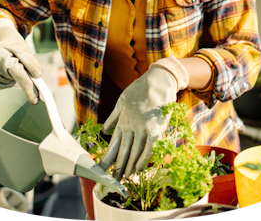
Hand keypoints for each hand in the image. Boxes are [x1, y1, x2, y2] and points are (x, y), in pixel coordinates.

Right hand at [0, 18, 43, 103]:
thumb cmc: (11, 41)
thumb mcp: (23, 47)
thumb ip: (31, 62)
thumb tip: (37, 77)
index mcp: (0, 55)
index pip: (18, 74)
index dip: (28, 87)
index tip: (35, 101)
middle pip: (14, 78)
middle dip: (21, 73)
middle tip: (17, 60)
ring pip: (8, 83)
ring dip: (12, 76)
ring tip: (8, 61)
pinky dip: (5, 80)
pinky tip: (3, 69)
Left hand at [98, 57, 188, 179]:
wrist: (159, 80)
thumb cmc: (140, 89)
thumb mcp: (122, 100)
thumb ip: (114, 116)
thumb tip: (105, 130)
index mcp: (122, 119)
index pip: (113, 143)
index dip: (107, 157)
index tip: (101, 169)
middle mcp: (131, 125)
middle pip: (123, 150)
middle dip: (117, 167)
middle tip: (111, 180)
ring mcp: (144, 128)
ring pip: (135, 152)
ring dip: (129, 167)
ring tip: (125, 179)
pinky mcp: (156, 129)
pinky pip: (149, 148)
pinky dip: (143, 160)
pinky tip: (138, 169)